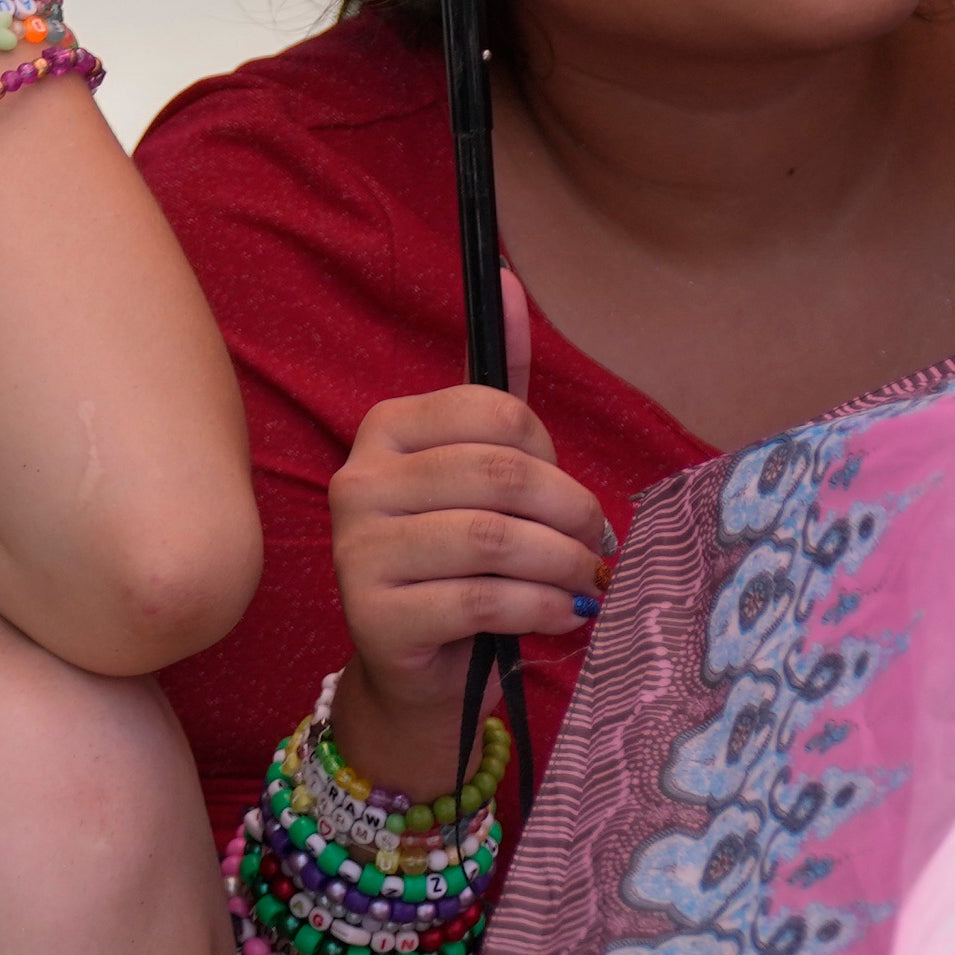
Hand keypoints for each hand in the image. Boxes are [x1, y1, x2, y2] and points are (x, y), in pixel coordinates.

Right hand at [326, 382, 613, 795]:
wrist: (424, 676)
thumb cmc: (464, 566)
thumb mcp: (485, 477)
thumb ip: (500, 392)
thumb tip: (510, 279)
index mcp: (385, 429)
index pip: (490, 411)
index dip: (551, 455)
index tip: (566, 496)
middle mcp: (357, 482)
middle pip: (498, 474)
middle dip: (570, 512)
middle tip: (597, 545)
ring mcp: (356, 552)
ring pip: (492, 538)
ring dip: (562, 563)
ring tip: (586, 581)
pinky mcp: (373, 618)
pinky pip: (481, 600)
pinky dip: (542, 608)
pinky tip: (564, 615)